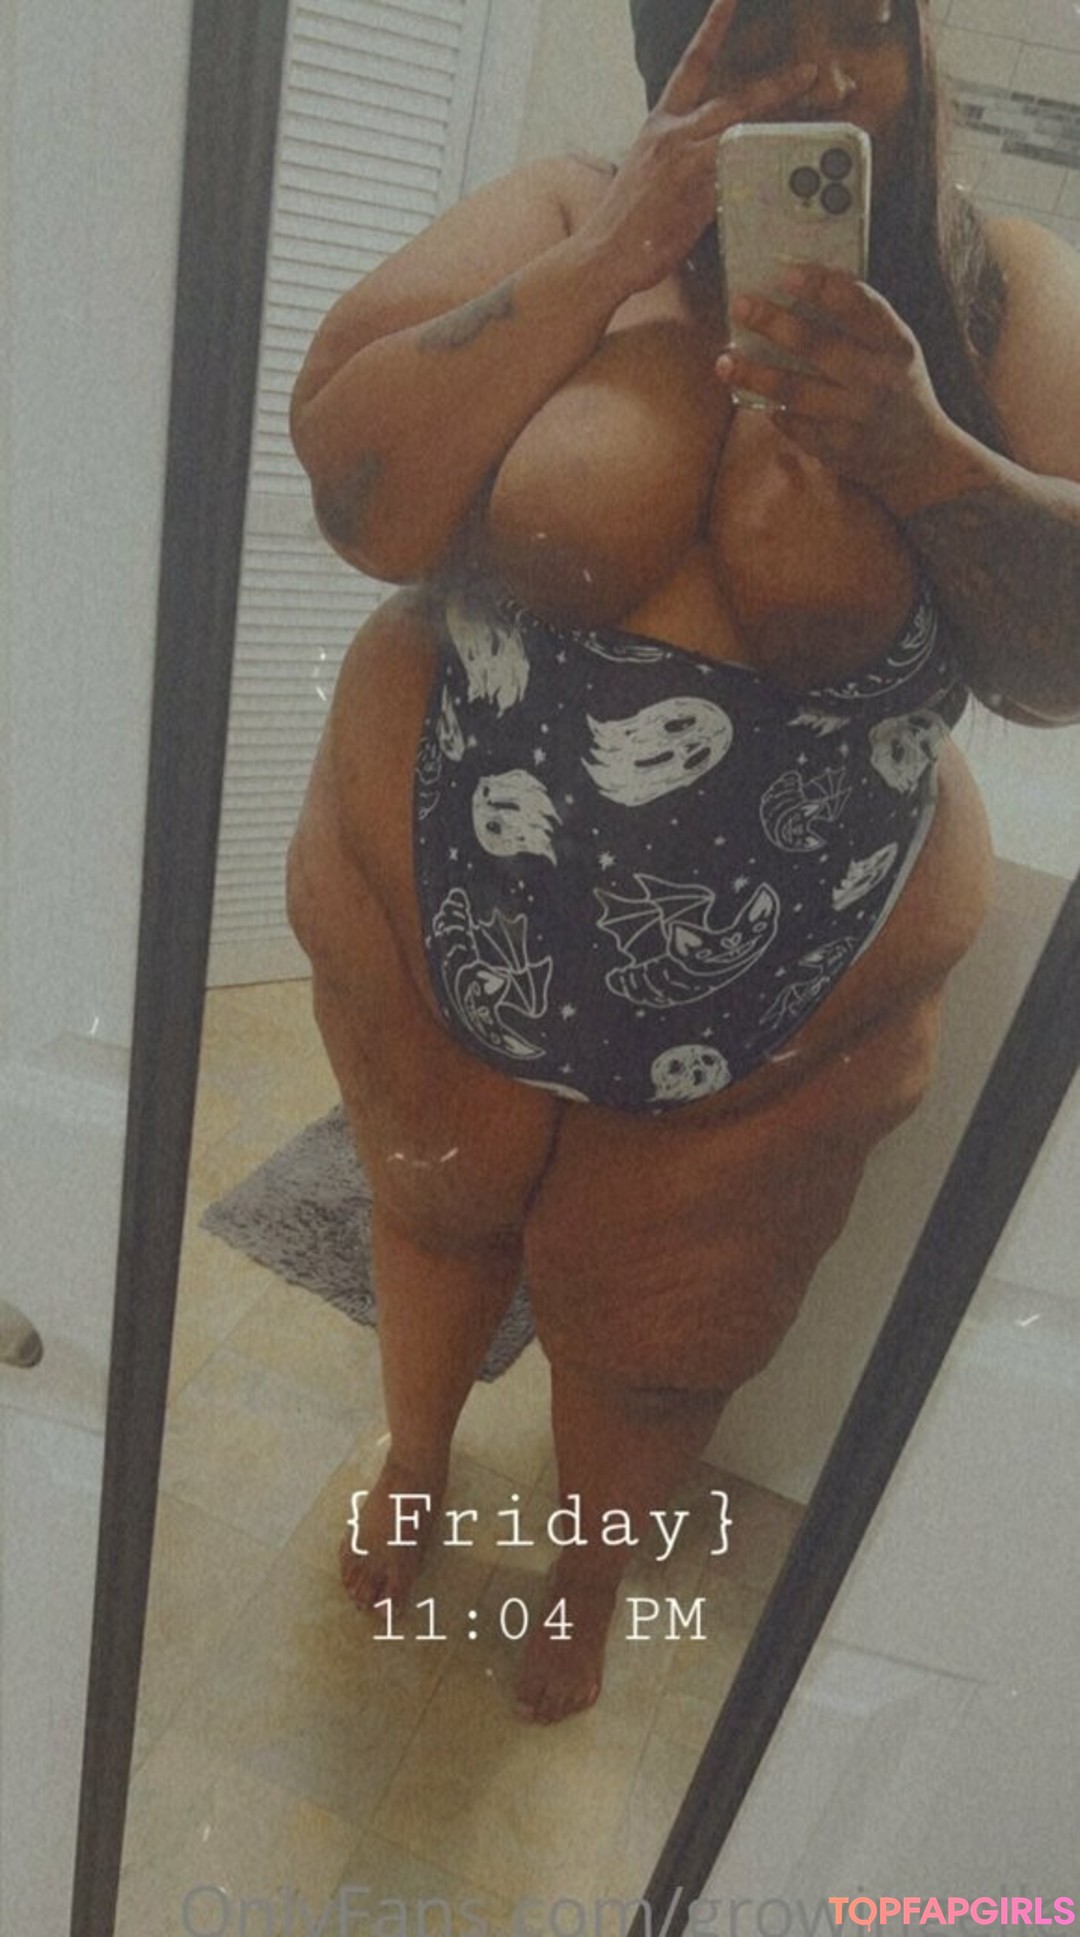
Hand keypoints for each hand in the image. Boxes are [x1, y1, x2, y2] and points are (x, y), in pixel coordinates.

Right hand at [581, 0, 818, 294]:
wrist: (602, 255)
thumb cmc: (628, 223)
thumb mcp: (651, 171)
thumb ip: (686, 154)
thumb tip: (722, 154)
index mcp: (660, 124)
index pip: (691, 64)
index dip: (713, 27)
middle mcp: (672, 134)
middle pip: (734, 99)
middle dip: (776, 86)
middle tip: (810, 73)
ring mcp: (684, 163)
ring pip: (744, 134)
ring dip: (782, 129)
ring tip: (814, 128)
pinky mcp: (696, 196)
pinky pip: (741, 177)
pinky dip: (766, 176)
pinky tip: (790, 177)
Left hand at [715, 265, 979, 512]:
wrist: (921, 458)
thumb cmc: (899, 389)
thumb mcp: (897, 352)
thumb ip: (862, 325)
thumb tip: (803, 288)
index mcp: (897, 346)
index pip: (859, 307)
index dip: (822, 286)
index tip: (786, 271)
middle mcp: (879, 380)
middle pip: (817, 346)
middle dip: (773, 322)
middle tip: (739, 305)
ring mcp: (857, 417)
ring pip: (795, 390)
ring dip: (754, 374)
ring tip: (724, 361)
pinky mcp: (838, 448)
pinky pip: (793, 423)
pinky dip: (770, 407)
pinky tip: (747, 393)